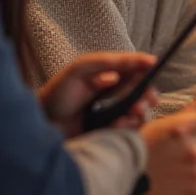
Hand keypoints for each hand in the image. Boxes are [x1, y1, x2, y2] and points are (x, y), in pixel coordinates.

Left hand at [38, 52, 157, 136]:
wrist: (43, 125)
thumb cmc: (57, 93)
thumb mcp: (78, 70)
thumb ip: (101, 63)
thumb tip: (124, 70)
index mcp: (112, 73)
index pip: (135, 67)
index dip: (145, 64)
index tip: (153, 64)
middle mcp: (118, 92)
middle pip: (145, 90)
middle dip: (148, 93)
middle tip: (147, 99)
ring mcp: (117, 112)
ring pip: (142, 110)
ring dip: (140, 111)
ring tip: (130, 113)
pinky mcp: (113, 131)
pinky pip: (131, 129)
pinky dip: (129, 127)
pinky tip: (116, 125)